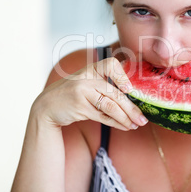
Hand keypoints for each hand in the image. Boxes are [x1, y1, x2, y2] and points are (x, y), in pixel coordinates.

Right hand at [32, 57, 147, 129]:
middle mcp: (87, 78)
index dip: (122, 76)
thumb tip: (134, 95)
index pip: (110, 64)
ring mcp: (82, 92)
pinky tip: (125, 126)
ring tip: (136, 125)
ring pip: (111, 106)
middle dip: (132, 108)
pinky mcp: (79, 107)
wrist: (46, 106)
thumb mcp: (87, 82)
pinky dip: (116, 123)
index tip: (130, 89)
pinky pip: (103, 116)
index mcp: (92, 69)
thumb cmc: (74, 94)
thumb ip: (106, 84)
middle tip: (144, 119)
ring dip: (126, 118)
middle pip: (115, 93)